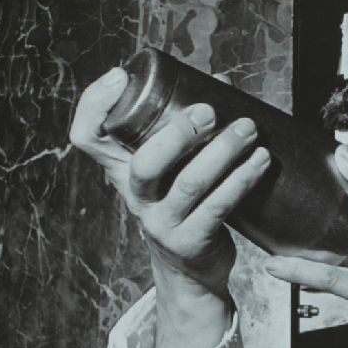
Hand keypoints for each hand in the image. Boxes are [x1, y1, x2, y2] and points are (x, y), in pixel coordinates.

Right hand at [69, 66, 271, 294]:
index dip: (95, 104)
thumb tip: (220, 82)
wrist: (191, 270)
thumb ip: (186, 130)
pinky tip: (260, 162)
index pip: (87, 136)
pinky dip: (242, 181)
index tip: (121, 76)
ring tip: (249, 130)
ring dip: (224, 152)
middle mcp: (136, 198)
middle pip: (145, 162)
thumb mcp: (172, 172)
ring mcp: (161, 223)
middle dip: (179, 132)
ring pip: (191, 183)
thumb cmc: (185, 207)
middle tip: (210, 111)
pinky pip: (218, 208)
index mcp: (123, 172)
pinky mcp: (190, 242)